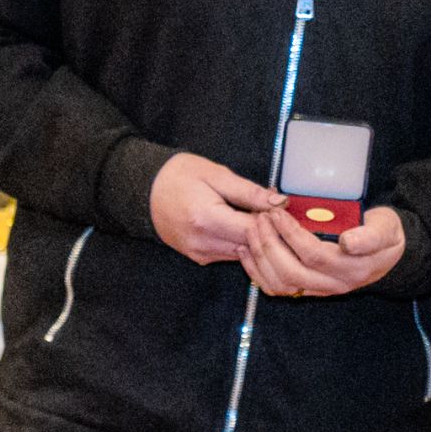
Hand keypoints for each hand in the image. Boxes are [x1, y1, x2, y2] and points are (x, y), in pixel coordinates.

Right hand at [150, 152, 285, 265]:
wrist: (144, 189)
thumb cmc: (179, 175)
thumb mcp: (216, 174)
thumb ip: (249, 192)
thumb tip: (280, 202)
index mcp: (207, 219)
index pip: (254, 230)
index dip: (275, 222)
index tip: (286, 210)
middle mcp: (203, 243)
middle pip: (251, 247)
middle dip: (270, 233)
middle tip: (281, 215)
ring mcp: (200, 253)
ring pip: (244, 254)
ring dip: (258, 239)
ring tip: (264, 219)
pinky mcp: (199, 257)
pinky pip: (231, 255)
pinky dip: (243, 242)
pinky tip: (247, 227)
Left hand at [239, 203, 405, 298]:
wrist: (389, 253)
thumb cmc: (384, 233)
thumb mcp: (385, 229)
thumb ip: (369, 236)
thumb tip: (347, 242)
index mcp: (352, 269)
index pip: (314, 255)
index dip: (291, 235)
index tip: (276, 213)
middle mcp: (334, 284)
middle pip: (292, 273)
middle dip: (270, 245)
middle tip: (259, 219)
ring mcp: (320, 290)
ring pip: (281, 284)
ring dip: (261, 258)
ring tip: (251, 231)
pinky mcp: (309, 289)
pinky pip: (278, 288)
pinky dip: (258, 272)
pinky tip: (247, 251)